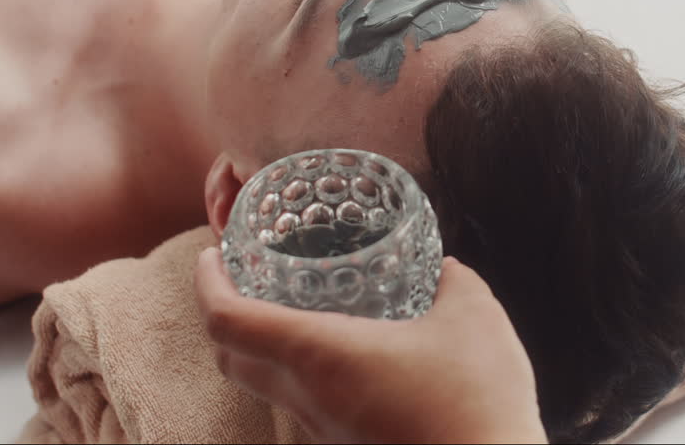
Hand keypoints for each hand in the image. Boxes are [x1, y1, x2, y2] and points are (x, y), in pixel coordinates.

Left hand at [194, 249, 546, 443]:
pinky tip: (348, 355)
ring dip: (263, 348)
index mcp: (321, 354)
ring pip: (267, 387)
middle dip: (223, 316)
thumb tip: (448, 269)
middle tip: (241, 280)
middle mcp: (309, 398)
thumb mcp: (474, 318)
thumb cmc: (476, 399)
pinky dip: (304, 375)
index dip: (208, 283)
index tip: (212, 256)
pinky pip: (307, 408)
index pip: (227, 321)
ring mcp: (326, 431)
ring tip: (295, 311)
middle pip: (232, 360)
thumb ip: (455, 283)